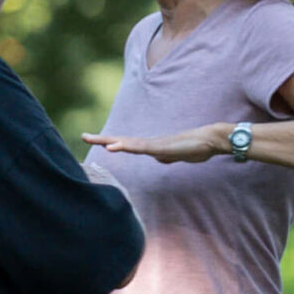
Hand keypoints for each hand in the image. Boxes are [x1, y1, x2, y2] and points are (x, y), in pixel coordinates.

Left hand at [83, 124, 230, 163]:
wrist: (210, 140)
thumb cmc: (195, 147)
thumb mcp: (175, 157)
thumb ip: (165, 156)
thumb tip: (159, 158)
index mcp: (151, 146)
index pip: (126, 144)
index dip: (110, 142)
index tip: (94, 141)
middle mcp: (150, 143)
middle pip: (122, 140)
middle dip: (102, 139)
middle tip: (83, 136)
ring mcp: (155, 144)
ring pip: (129, 143)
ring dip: (111, 142)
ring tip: (93, 140)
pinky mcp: (162, 148)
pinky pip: (141, 148)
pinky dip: (127, 147)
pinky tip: (115, 147)